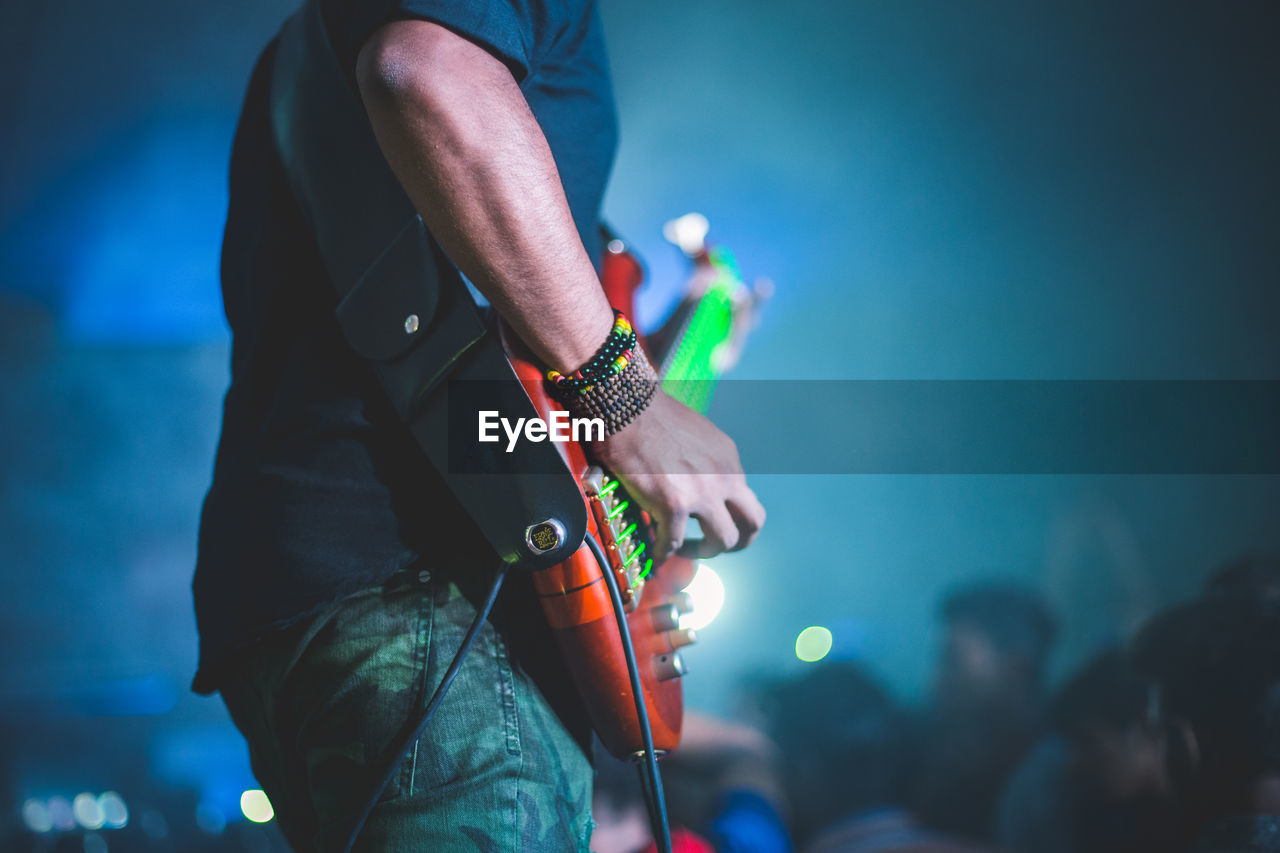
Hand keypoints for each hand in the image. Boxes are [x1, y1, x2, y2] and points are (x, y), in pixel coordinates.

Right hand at [591, 392, 764, 559]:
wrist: (627, 405)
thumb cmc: (649, 415)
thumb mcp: (693, 435)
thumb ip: (702, 462)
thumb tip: (690, 482)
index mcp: (729, 460)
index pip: (743, 498)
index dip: (729, 516)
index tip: (708, 522)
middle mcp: (725, 477)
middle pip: (753, 523)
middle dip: (737, 542)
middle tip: (712, 547)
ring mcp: (703, 493)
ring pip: (723, 541)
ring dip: (702, 552)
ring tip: (681, 551)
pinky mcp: (675, 504)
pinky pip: (675, 543)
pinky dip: (664, 552)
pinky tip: (654, 552)